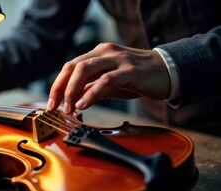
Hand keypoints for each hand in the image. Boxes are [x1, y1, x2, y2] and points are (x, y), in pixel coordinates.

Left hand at [47, 43, 170, 113]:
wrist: (168, 72)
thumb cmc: (137, 79)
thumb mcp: (110, 84)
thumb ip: (92, 88)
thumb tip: (73, 100)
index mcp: (98, 54)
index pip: (70, 66)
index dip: (58, 84)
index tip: (52, 102)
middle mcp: (105, 52)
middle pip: (73, 66)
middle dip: (60, 87)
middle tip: (55, 107)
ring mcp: (118, 59)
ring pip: (85, 69)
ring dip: (72, 90)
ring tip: (68, 108)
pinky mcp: (130, 70)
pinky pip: (106, 80)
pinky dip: (91, 93)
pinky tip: (83, 104)